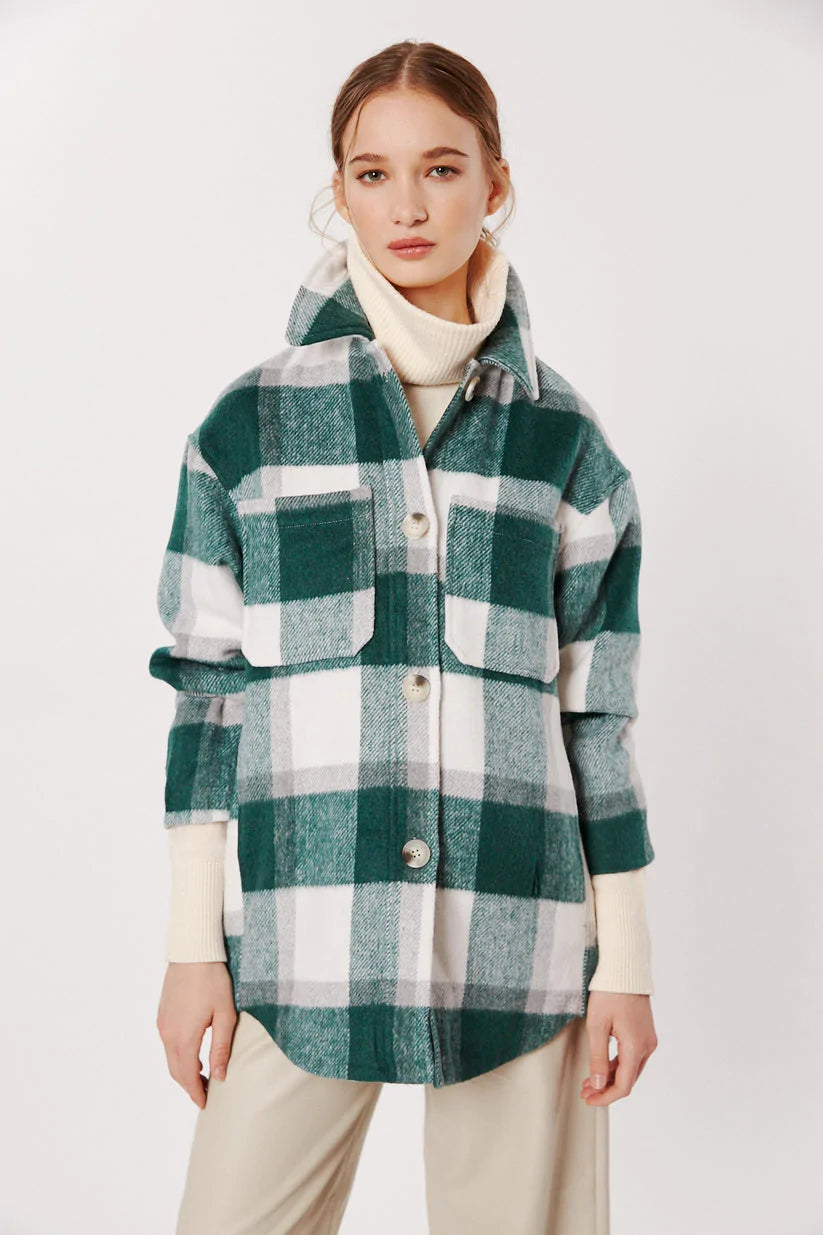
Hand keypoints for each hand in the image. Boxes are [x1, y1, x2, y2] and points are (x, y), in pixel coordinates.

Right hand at [156, 962, 237, 1107]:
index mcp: (184, 1037)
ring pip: (170, 1058)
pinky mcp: (162, 1015)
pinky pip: (168, 1044)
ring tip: (204, 1075)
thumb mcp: (225, 1014)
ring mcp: (163, 1024)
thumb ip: (222, 1047)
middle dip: (190, 1085)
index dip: (196, 1092)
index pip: (188, 1075)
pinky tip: (194, 1053)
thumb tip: (219, 1076)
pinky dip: (179, 1056)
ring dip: (184, 1070)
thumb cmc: (213, 980)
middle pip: (176, 1070)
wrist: (192, 952)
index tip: (205, 1104)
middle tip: (206, 1093)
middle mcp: (168, 1034)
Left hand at [581, 991, 657, 1105]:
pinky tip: (601, 1067)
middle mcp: (647, 1046)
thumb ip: (597, 1057)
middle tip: (584, 1092)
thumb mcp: (596, 1026)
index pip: (623, 1085)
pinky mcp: (644, 1033)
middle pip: (628, 1080)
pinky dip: (616, 1065)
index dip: (605, 1097)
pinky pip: (631, 1057)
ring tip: (588, 1082)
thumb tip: (597, 1084)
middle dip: (605, 1089)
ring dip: (610, 1078)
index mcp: (636, 1047)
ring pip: (629, 1069)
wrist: (625, 969)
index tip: (589, 1100)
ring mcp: (647, 1040)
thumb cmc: (609, 993)